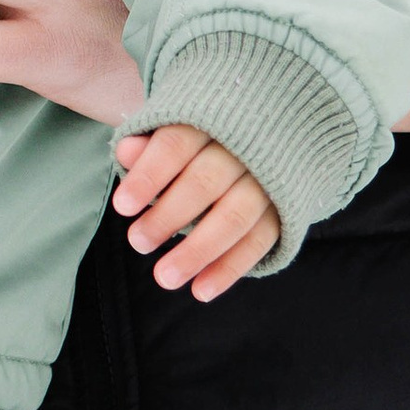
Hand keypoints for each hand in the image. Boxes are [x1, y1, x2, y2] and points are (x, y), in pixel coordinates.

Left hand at [110, 124, 278, 298]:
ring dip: (198, 252)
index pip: (176, 144)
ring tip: (164, 277)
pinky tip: (201, 291)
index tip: (123, 207)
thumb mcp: (178, 122)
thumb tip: (124, 153)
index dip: (149, 175)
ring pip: (235, 217)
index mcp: (212, 117)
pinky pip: (260, 241)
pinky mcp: (286, 206)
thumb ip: (150, 140)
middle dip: (169, 216)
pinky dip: (230, 269)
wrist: (276, 124)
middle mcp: (245, 146)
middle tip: (138, 242)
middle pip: (205, 182)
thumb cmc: (207, 130)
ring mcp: (270, 178)